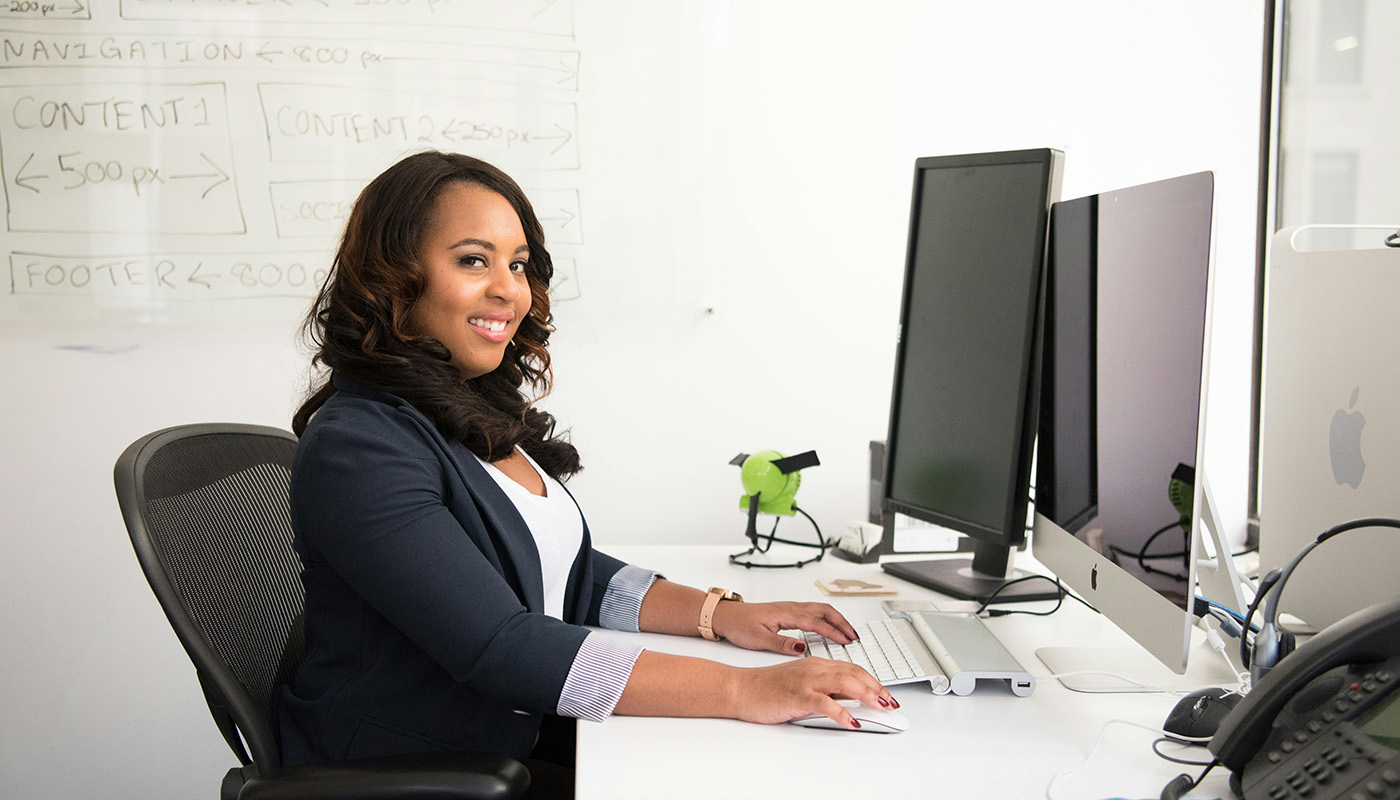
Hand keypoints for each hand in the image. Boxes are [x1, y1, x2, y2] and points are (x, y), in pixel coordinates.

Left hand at [711, 600, 857, 655]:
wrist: (726, 615)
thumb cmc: (740, 625)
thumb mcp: (759, 639)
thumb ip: (782, 644)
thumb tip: (802, 648)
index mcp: (787, 614)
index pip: (817, 622)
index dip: (834, 632)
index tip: (847, 641)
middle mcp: (791, 608)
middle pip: (824, 611)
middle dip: (842, 623)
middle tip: (854, 636)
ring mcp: (790, 608)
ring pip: (820, 609)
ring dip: (836, 619)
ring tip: (848, 632)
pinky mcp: (788, 611)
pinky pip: (814, 611)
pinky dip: (827, 618)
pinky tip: (829, 627)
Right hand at [728, 657, 897, 728]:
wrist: (741, 688)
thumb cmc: (767, 688)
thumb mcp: (801, 685)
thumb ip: (823, 689)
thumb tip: (847, 701)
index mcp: (816, 664)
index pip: (853, 669)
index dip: (873, 681)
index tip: (885, 694)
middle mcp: (814, 669)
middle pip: (854, 674)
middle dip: (876, 688)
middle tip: (890, 702)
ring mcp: (806, 681)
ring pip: (845, 683)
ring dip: (867, 695)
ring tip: (881, 707)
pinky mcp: (797, 696)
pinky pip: (825, 704)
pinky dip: (842, 713)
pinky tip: (853, 722)